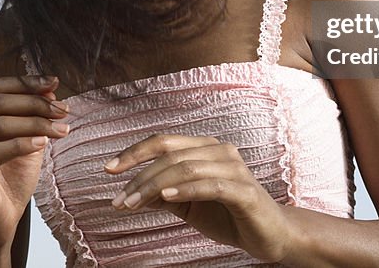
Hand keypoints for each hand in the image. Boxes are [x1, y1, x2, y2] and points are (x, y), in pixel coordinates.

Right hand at [0, 75, 70, 249]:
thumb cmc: (12, 181)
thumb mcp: (29, 142)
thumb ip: (35, 117)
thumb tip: (52, 90)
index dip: (28, 82)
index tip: (55, 83)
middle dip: (36, 103)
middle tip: (63, 111)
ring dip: (34, 123)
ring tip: (61, 130)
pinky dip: (21, 144)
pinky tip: (43, 144)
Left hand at [104, 134, 291, 262]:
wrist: (269, 235)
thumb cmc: (228, 215)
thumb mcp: (188, 205)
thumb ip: (163, 194)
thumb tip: (130, 192)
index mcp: (205, 148)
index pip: (164, 142)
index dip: (134, 153)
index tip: (108, 170)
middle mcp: (220, 151)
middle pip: (171, 154)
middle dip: (139, 176)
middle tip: (119, 200)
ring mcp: (234, 169)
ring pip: (186, 168)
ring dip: (154, 186)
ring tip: (133, 203)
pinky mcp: (244, 191)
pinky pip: (210, 185)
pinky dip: (186, 189)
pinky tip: (166, 197)